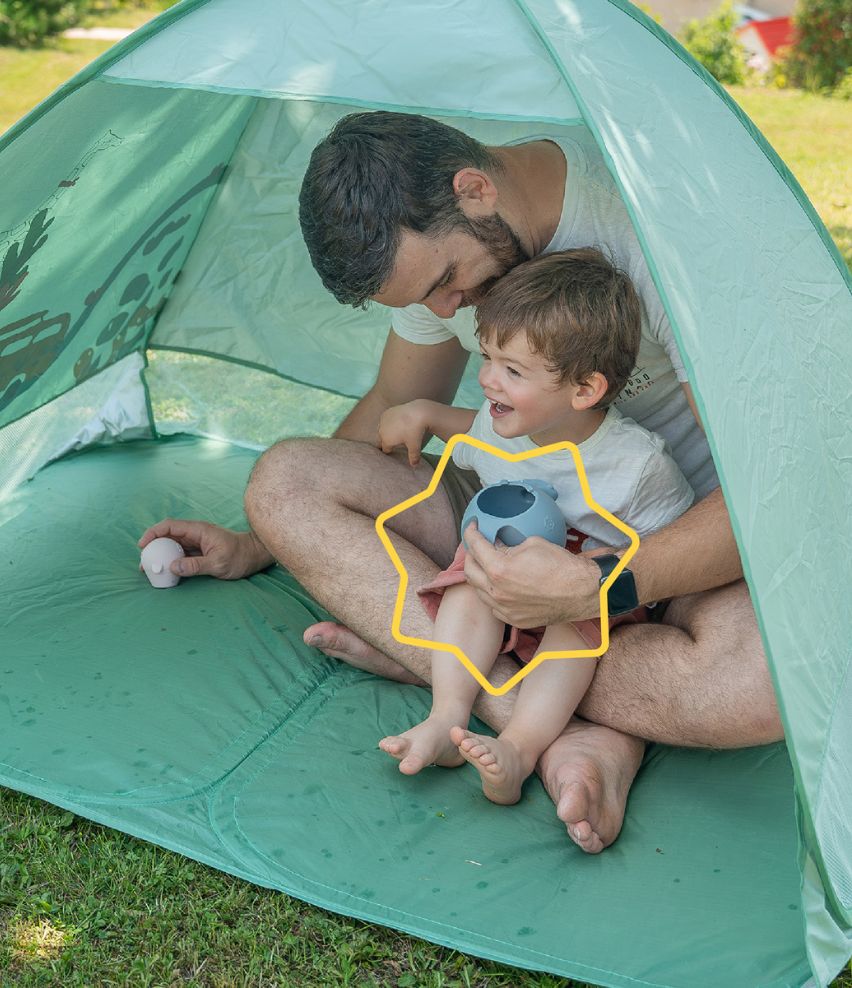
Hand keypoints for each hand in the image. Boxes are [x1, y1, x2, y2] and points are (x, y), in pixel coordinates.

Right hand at [137, 519, 274, 579]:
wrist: (255, 556)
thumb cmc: (241, 557)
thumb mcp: (219, 563)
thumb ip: (196, 565)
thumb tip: (173, 567)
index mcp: (199, 530)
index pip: (170, 526)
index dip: (153, 533)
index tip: (143, 545)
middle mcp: (196, 534)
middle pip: (168, 536)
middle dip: (153, 547)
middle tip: (144, 563)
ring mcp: (198, 542)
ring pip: (174, 546)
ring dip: (162, 555)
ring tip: (151, 569)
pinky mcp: (200, 551)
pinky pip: (181, 554)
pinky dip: (172, 561)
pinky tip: (166, 570)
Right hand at [377, 400, 427, 465]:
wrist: (418, 412)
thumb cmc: (415, 431)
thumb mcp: (415, 446)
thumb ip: (413, 457)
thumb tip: (414, 466)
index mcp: (386, 440)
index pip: (385, 450)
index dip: (390, 451)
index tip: (394, 452)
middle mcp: (381, 431)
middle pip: (381, 439)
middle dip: (387, 441)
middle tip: (396, 442)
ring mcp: (383, 421)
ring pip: (382, 429)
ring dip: (386, 431)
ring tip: (397, 432)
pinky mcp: (386, 412)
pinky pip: (385, 420)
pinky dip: (388, 423)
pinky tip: (397, 423)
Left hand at [462, 522, 601, 626]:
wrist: (581, 592)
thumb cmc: (561, 566)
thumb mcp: (532, 544)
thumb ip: (508, 546)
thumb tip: (498, 547)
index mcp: (499, 569)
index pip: (475, 546)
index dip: (471, 533)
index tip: (473, 527)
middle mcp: (496, 592)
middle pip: (469, 570)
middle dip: (470, 554)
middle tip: (477, 546)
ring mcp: (504, 609)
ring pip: (478, 590)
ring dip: (479, 575)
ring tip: (487, 565)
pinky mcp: (513, 619)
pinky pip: (493, 605)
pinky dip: (492, 593)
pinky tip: (500, 585)